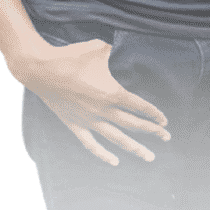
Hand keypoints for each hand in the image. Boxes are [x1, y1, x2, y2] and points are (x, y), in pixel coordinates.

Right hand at [18, 38, 169, 165]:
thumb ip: (115, 52)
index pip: (140, 107)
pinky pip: (91, 144)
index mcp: (112, 93)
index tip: (165, 120)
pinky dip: (103, 154)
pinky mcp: (74, 125)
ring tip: (149, 157)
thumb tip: (123, 48)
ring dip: (135, 148)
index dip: (154, 114)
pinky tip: (114, 161)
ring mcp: (88, 120)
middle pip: (133, 124)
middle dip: (152, 131)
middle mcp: (103, 110)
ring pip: (116, 139)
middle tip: (167, 138)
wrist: (41, 70)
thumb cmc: (72, 57)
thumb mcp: (100, 49)